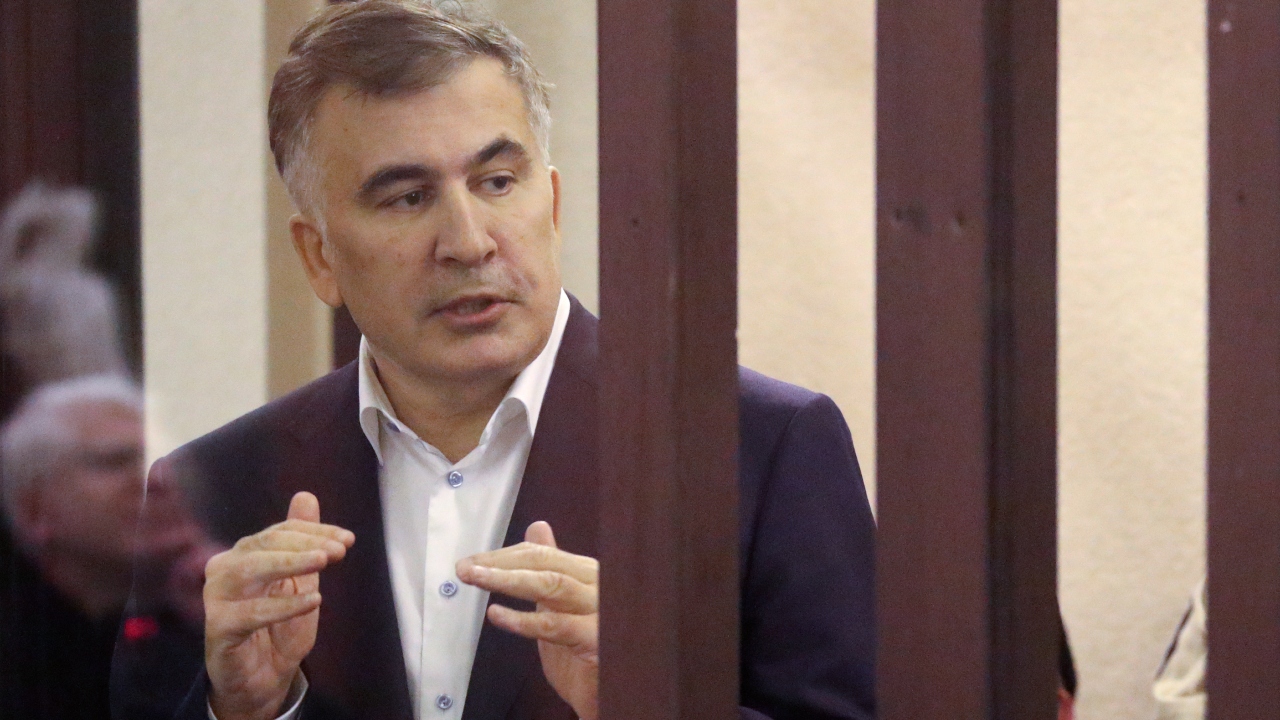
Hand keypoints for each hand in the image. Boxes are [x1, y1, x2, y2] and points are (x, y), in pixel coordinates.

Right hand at [204, 492, 354, 719]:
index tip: (347, 539)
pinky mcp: (219, 629)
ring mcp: (217, 599)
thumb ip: (302, 542)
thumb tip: (305, 496)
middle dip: (304, 544)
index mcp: (245, 555)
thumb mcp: (299, 581)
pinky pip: (249, 613)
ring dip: (290, 563)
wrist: (263, 678)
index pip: (280, 533)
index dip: (314, 532)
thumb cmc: (279, 628)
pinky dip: (283, 605)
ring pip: (250, 570)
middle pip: (262, 544)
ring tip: (324, 563)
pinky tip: (313, 600)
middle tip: (339, 550)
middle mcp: (225, 570)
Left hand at [457, 522, 598, 719]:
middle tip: (464, 568)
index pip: (542, 554)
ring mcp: (600, 610)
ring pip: (553, 585)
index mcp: (588, 574)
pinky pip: (557, 625)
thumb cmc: (584, 650)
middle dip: (501, 563)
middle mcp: (599, 585)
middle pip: (547, 563)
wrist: (605, 694)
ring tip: (476, 579)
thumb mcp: (560, 604)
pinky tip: (496, 615)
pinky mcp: (597, 639)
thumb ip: (550, 567)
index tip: (471, 561)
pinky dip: (524, 619)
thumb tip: (539, 526)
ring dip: (509, 580)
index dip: (504, 555)